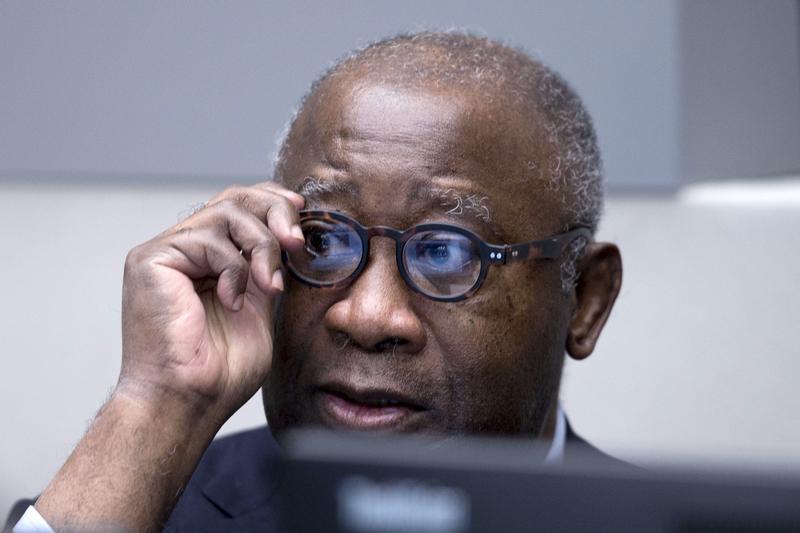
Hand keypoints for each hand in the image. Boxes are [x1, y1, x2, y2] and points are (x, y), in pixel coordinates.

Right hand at [118, 181, 304, 422]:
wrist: (189, 401)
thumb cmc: (220, 370)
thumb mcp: (259, 309)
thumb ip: (265, 271)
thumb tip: (289, 238)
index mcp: (207, 261)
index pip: (240, 208)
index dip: (272, 203)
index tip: (300, 216)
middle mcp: (184, 250)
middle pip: (233, 197)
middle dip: (274, 211)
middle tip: (294, 241)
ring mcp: (166, 252)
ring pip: (226, 212)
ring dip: (260, 245)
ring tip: (267, 284)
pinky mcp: (151, 259)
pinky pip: (206, 238)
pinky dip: (232, 269)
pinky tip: (231, 301)